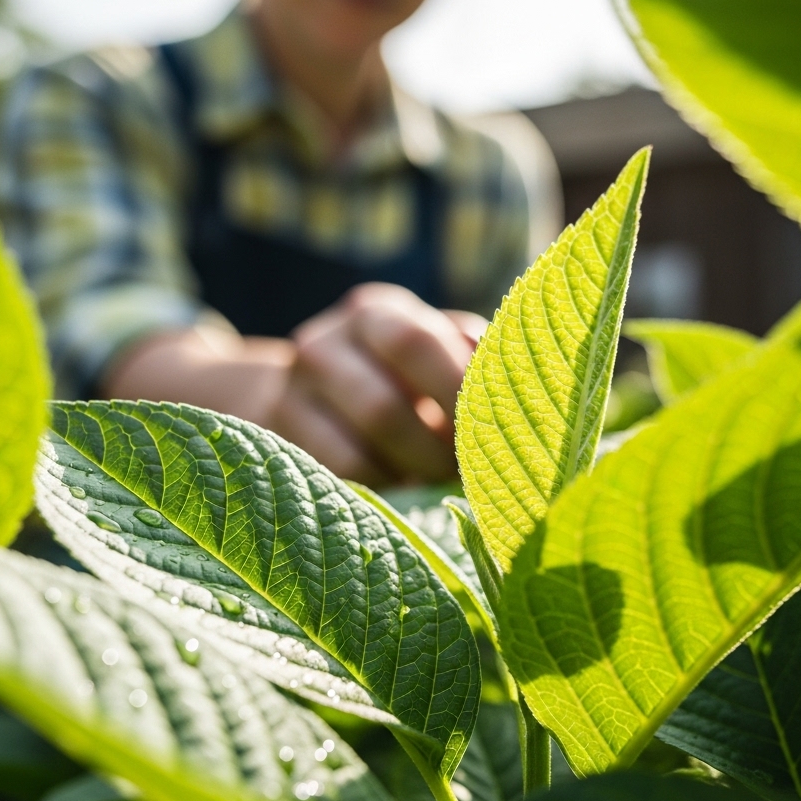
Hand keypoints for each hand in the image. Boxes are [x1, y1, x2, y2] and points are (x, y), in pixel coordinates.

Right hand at [101, 284, 485, 485]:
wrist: (306, 395)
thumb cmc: (399, 377)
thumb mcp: (435, 352)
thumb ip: (474, 360)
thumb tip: (522, 387)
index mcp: (375, 312)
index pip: (417, 343)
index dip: (457, 390)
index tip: (498, 428)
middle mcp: (324, 343)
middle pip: (382, 406)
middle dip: (434, 449)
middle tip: (468, 471)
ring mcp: (292, 392)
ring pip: (358, 446)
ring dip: (413, 473)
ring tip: (441, 481)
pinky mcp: (278, 436)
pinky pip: (340, 472)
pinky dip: (382, 487)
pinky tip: (404, 488)